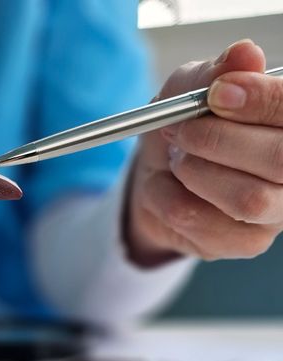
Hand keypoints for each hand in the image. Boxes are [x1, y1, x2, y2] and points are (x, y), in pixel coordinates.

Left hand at [126, 40, 282, 265]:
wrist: (155, 175)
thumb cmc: (185, 127)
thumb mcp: (190, 89)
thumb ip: (216, 74)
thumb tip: (245, 52)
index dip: (262, 101)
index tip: (219, 94)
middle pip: (280, 159)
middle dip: (219, 141)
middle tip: (181, 132)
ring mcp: (277, 210)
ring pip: (247, 199)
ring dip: (195, 174)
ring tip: (177, 159)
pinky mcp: (246, 242)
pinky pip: (206, 225)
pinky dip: (171, 200)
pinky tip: (169, 187)